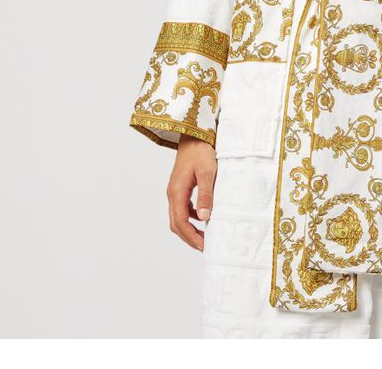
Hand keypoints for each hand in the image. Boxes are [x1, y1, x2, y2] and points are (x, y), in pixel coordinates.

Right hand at [166, 133, 216, 250]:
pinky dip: (191, 217)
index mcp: (177, 192)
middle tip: (205, 246)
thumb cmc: (201, 151)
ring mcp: (175, 190)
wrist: (194, 135)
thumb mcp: (207, 172)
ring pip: (178, 216)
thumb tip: (205, 217)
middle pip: (176, 223)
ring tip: (205, 235)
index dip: (191, 237)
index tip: (204, 246)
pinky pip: (182, 207)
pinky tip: (203, 216)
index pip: (180, 222)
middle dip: (189, 237)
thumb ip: (205, 194)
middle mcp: (173, 193)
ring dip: (189, 228)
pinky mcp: (180, 186)